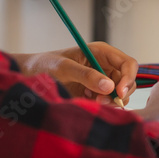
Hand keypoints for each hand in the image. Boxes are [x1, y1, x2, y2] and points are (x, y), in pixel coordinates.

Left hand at [11, 42, 138, 104]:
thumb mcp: (63, 68)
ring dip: (111, 101)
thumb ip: (86, 75)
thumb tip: (110, 87)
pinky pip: (109, 101)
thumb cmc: (45, 65)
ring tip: (91, 101)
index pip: (128, 64)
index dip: (128, 78)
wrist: (30, 75)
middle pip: (128, 80)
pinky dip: (103, 105)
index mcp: (101, 52)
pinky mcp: (96, 92)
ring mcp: (102, 79)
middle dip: (119, 93)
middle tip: (101, 102)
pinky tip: (87, 100)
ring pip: (120, 93)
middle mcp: (105, 65)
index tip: (118, 93)